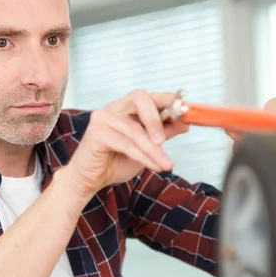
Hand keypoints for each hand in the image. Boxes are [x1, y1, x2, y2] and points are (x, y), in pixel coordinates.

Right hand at [63, 90, 189, 197]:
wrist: (90, 180)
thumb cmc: (116, 162)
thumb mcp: (146, 148)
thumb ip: (162, 134)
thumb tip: (185, 123)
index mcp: (126, 107)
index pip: (149, 96)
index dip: (168, 99)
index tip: (185, 109)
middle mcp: (114, 107)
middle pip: (139, 98)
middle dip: (156, 117)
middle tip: (166, 139)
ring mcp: (103, 118)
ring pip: (135, 129)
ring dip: (154, 149)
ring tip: (166, 165)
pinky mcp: (96, 133)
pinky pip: (126, 143)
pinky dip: (143, 156)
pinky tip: (155, 166)